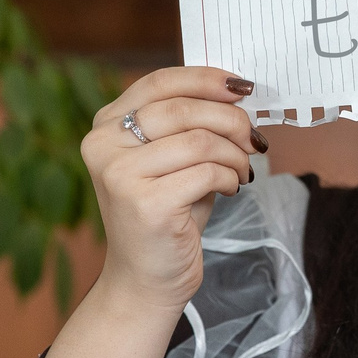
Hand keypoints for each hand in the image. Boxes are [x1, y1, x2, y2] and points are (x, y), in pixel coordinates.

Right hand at [79, 65, 262, 314]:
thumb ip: (190, 123)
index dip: (205, 79)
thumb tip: (236, 93)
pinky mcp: (145, 203)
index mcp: (106, 126)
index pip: (159, 83)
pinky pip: (206, 172)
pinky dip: (229, 177)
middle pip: (182, 109)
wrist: (146, 279)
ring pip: (199, 141)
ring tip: (241, 170)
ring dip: (234, 154)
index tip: (241, 87)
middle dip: (230, 120)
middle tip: (253, 139)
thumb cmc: (167, 215)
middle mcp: (104, 146)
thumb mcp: (173, 159)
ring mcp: (120, 175)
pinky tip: (230, 188)